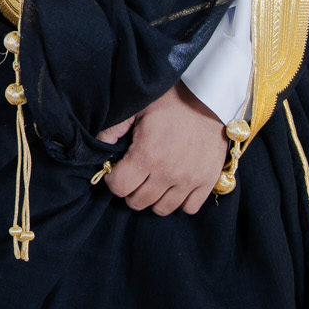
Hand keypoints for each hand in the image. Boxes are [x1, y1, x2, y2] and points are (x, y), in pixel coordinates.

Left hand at [98, 82, 226, 214]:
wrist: (209, 100)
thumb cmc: (171, 102)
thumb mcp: (137, 108)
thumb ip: (114, 127)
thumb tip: (99, 144)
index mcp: (147, 154)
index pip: (119, 187)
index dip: (113, 179)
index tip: (117, 170)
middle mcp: (168, 173)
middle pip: (138, 202)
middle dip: (130, 190)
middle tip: (134, 176)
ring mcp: (189, 180)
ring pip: (162, 209)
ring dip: (153, 199)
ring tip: (153, 182)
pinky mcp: (207, 182)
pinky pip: (189, 208)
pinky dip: (180, 201)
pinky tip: (174, 186)